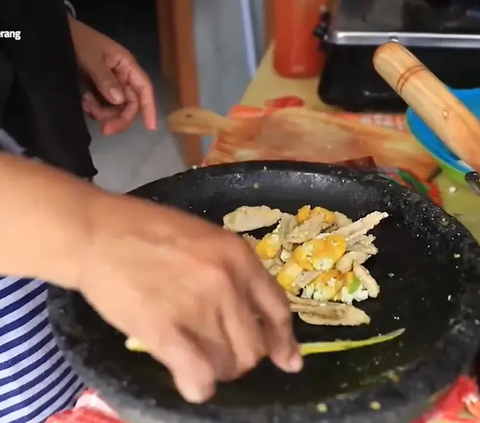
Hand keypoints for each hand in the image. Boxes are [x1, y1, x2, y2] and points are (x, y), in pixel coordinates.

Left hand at [68, 16, 156, 134]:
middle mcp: (122, 77)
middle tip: (105, 130)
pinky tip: (83, 102)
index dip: (149, 108)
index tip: (150, 128)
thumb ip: (105, 79)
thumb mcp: (90, 57)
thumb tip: (119, 101)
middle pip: (130, 105)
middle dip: (119, 118)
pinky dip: (94, 109)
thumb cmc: (76, 39)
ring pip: (116, 109)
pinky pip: (102, 107)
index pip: (144, 89)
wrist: (53, 33)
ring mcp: (110, 85)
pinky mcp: (98, 90)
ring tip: (87, 106)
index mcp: (126, 65)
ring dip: (103, 114)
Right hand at [76, 195, 301, 402]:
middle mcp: (227, 283)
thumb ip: (230, 271)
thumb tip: (246, 310)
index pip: (277, 309)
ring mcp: (197, 307)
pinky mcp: (165, 330)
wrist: (98, 232)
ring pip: (229, 365)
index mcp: (239, 257)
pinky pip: (198, 376)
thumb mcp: (203, 237)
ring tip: (200, 360)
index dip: (284, 341)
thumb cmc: (148, 230)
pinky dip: (198, 387)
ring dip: (218, 371)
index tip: (287, 361)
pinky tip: (190, 381)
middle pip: (254, 346)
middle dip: (241, 359)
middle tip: (221, 354)